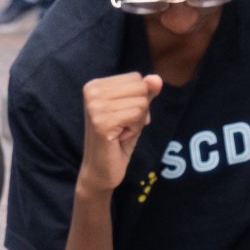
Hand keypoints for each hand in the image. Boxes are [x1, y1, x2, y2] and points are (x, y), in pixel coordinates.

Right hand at [79, 72, 161, 189]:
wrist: (100, 170)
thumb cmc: (117, 140)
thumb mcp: (134, 111)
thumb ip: (145, 93)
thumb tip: (157, 78)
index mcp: (94, 85)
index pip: (136, 78)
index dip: (137, 100)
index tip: (121, 117)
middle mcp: (91, 91)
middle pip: (140, 88)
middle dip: (139, 110)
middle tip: (121, 127)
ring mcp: (94, 106)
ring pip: (141, 102)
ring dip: (136, 122)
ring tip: (120, 133)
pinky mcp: (101, 122)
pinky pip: (137, 115)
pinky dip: (134, 130)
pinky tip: (119, 138)